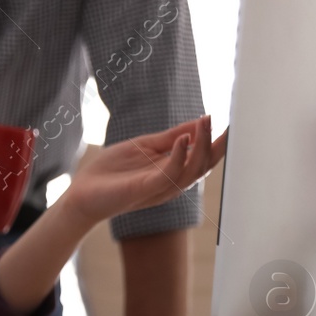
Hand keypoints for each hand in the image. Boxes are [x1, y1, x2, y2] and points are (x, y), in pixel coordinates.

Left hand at [61, 116, 225, 223]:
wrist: (82, 194)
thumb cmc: (112, 171)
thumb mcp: (144, 146)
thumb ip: (171, 137)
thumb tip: (201, 121)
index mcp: (173, 171)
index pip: (204, 157)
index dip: (219, 141)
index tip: (233, 122)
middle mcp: (172, 181)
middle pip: (205, 164)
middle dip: (218, 144)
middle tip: (227, 123)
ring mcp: (160, 187)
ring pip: (193, 169)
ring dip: (201, 145)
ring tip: (206, 123)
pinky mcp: (146, 188)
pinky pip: (170, 174)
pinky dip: (180, 156)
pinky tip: (183, 139)